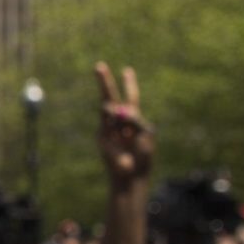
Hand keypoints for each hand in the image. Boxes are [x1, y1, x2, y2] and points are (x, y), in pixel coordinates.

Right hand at [92, 63, 154, 187]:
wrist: (132, 178)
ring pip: (110, 111)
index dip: (128, 84)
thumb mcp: (145, 137)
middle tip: (98, 65)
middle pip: (112, 98)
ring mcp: (108, 130)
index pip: (130, 98)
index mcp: (132, 121)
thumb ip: (135, 122)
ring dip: (119, 115)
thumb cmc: (142, 159)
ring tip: (127, 135)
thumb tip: (121, 110)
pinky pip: (108, 125)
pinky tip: (123, 145)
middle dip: (105, 82)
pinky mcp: (101, 139)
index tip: (127, 70)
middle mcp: (119, 124)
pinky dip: (116, 131)